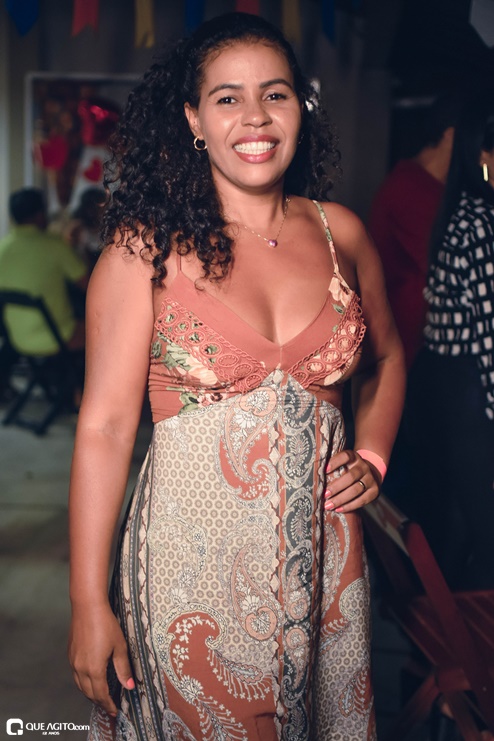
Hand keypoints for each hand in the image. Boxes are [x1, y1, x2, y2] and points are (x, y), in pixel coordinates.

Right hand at [68, 602, 134, 716]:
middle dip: (100, 702)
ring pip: (80, 686)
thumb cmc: (106, 624)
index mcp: (94, 669)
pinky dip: (84, 683)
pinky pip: (76, 676)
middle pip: (89, 693)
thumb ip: (123, 668)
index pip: (101, 694)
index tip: (115, 711)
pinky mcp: (70, 655)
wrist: (87, 607)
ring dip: (90, 694)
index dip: (108, 705)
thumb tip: (129, 685)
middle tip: (109, 706)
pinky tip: (90, 680)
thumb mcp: (119, 646)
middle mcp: (80, 668)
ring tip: (101, 696)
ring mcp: (73, 662)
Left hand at [324, 449, 381, 512]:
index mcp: (354, 457)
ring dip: (340, 499)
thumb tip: (316, 477)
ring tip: (328, 505)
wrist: (371, 475)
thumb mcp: (343, 464)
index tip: (324, 470)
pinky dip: (349, 506)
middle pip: (350, 476)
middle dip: (336, 487)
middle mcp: (363, 467)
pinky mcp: (374, 491)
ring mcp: (371, 479)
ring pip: (356, 490)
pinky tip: (338, 509)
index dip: (335, 462)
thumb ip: (333, 468)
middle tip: (324, 494)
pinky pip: (361, 500)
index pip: (345, 456)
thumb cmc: (349, 470)